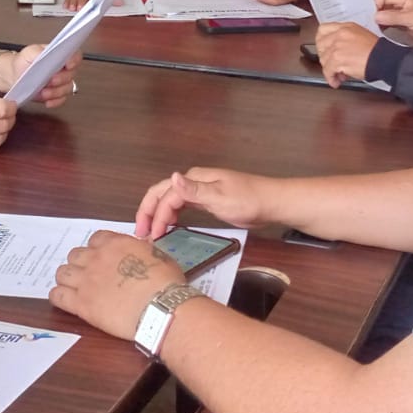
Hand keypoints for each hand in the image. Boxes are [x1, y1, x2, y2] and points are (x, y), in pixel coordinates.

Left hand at [10, 45, 81, 107]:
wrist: (15, 75)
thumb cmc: (24, 61)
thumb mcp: (30, 52)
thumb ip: (40, 52)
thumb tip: (52, 52)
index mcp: (59, 55)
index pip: (74, 55)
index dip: (74, 60)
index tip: (68, 65)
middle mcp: (63, 69)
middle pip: (71, 74)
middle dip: (62, 79)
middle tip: (51, 80)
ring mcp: (60, 83)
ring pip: (67, 89)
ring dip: (57, 92)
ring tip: (44, 93)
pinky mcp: (56, 95)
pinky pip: (61, 100)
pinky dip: (55, 101)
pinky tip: (47, 101)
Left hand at [50, 230, 185, 340]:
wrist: (161, 308)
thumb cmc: (166, 283)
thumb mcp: (158, 256)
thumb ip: (141, 251)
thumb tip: (140, 249)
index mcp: (115, 244)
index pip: (96, 239)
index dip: (98, 249)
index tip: (103, 259)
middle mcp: (96, 258)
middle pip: (75, 254)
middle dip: (81, 263)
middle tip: (90, 275)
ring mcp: (86, 281)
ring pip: (62, 273)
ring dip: (68, 278)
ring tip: (75, 288)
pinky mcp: (81, 303)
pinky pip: (57, 295)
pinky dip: (58, 296)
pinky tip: (65, 300)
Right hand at [135, 167, 275, 240]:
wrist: (272, 203)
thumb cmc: (250, 200)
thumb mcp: (221, 197)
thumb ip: (194, 190)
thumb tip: (173, 177)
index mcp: (195, 178)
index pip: (166, 195)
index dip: (157, 215)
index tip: (152, 236)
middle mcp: (194, 182)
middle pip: (162, 193)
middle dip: (148, 211)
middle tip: (140, 233)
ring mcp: (201, 190)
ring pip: (170, 200)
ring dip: (158, 214)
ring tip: (151, 233)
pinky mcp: (207, 201)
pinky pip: (182, 206)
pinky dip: (171, 215)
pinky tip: (169, 227)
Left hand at [314, 22, 378, 87]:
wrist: (383, 59)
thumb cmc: (377, 51)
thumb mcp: (361, 36)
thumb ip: (346, 39)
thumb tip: (336, 50)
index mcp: (346, 27)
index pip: (323, 29)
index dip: (321, 41)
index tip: (323, 48)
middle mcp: (340, 34)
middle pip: (320, 45)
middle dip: (325, 57)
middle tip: (332, 64)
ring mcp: (337, 46)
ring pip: (323, 60)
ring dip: (329, 69)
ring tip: (338, 74)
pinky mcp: (337, 59)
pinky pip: (327, 71)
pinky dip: (331, 79)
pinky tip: (336, 81)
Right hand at [374, 0, 412, 40]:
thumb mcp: (410, 17)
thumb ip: (392, 16)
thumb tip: (375, 16)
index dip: (375, 5)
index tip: (373, 17)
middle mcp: (399, 2)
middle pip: (382, 4)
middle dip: (376, 13)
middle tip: (371, 24)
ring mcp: (400, 11)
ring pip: (384, 13)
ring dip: (379, 20)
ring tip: (376, 28)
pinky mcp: (401, 21)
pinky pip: (389, 21)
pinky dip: (384, 25)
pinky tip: (381, 31)